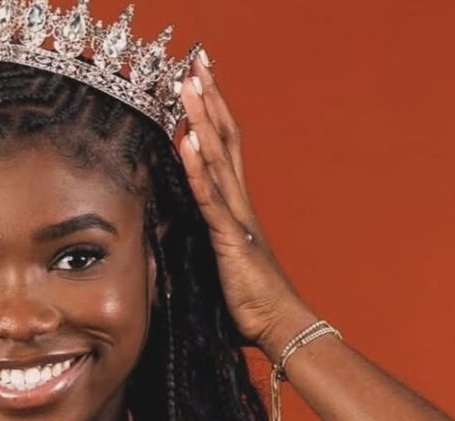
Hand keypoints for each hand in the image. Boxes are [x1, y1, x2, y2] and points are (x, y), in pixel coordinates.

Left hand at [177, 52, 319, 358]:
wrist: (280, 326)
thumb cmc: (252, 305)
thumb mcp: (218, 269)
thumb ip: (202, 248)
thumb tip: (174, 240)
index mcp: (237, 210)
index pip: (224, 150)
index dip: (212, 115)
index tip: (199, 82)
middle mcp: (240, 205)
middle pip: (224, 139)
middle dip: (209, 99)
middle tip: (196, 61)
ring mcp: (236, 219)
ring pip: (217, 158)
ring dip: (201, 119)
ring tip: (187, 82)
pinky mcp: (230, 239)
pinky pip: (210, 197)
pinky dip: (197, 167)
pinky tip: (186, 139)